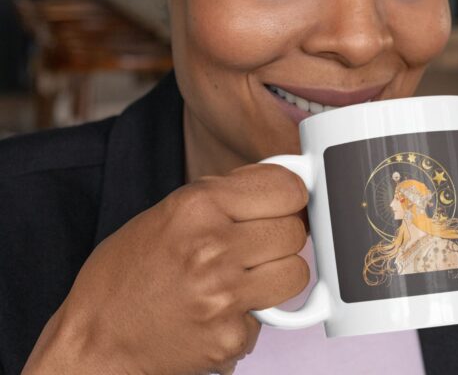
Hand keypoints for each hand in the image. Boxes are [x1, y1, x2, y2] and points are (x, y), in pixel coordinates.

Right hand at [23, 163, 309, 374]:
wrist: (96, 339)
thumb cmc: (128, 272)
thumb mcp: (171, 210)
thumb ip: (226, 194)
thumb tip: (280, 181)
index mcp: (197, 206)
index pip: (286, 188)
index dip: (290, 194)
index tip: (286, 201)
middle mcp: (212, 247)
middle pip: (295, 230)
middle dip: (283, 234)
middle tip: (259, 242)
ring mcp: (223, 295)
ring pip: (297, 272)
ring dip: (279, 272)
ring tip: (248, 274)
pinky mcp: (231, 336)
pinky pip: (274, 314)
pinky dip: (256, 311)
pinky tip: (225, 307)